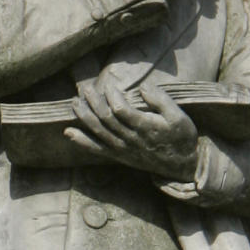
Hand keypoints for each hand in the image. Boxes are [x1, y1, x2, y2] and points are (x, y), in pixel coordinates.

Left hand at [65, 83, 198, 181]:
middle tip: (86, 88)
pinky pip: (97, 149)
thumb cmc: (180, 136)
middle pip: (106, 119)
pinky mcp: (119, 156)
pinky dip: (82, 141)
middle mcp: (131, 139)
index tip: (109, 85)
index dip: (112, 96)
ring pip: (99, 132)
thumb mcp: (179, 116)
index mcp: (145, 127)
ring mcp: (123, 149)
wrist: (181, 164)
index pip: (121, 110)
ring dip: (84, 117)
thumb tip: (143, 87)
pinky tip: (68, 132)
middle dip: (93, 102)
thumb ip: (161, 100)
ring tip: (74, 103)